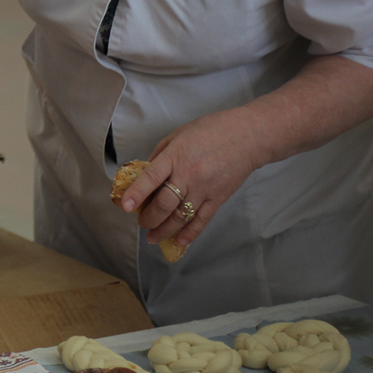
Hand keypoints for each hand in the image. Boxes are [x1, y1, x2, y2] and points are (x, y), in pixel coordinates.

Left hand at [117, 113, 266, 249]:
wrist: (247, 137)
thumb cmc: (211, 130)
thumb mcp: (178, 135)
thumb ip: (160, 155)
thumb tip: (145, 173)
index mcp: (175, 156)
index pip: (151, 178)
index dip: (136, 194)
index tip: (125, 206)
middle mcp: (189, 175)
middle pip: (164, 204)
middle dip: (149, 218)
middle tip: (141, 222)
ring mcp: (205, 189)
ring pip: (181, 217)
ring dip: (164, 230)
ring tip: (152, 237)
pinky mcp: (219, 199)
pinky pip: (202, 220)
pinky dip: (190, 233)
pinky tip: (179, 241)